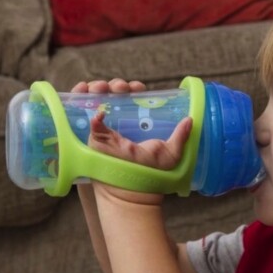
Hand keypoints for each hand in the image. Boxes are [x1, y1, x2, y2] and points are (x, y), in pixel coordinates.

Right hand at [71, 79, 192, 204]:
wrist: (132, 188)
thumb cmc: (151, 173)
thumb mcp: (170, 153)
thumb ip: (180, 137)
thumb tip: (190, 120)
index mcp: (137, 123)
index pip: (133, 97)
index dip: (134, 88)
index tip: (138, 87)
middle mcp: (120, 122)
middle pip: (114, 94)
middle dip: (116, 85)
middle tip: (122, 88)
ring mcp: (105, 127)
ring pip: (97, 98)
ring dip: (98, 87)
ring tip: (102, 87)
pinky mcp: (93, 134)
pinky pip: (85, 113)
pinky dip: (82, 99)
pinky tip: (87, 91)